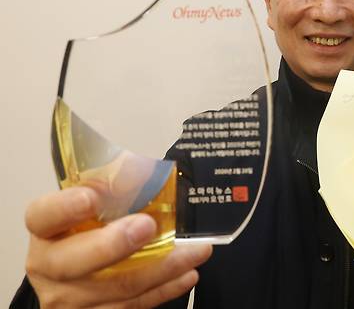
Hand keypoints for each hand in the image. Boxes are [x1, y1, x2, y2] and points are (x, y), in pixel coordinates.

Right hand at [25, 186, 212, 307]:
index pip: (44, 216)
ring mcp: (70, 298)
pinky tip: (187, 274)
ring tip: (195, 250)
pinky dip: (165, 288)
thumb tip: (146, 172)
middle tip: (148, 226)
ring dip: (163, 267)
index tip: (91, 197)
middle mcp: (49, 266)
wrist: (79, 276)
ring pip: (117, 286)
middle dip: (114, 243)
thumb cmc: (91, 231)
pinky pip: (134, 305)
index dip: (65, 207)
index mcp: (46, 230)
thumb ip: (112, 189)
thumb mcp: (94, 206)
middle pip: (73, 261)